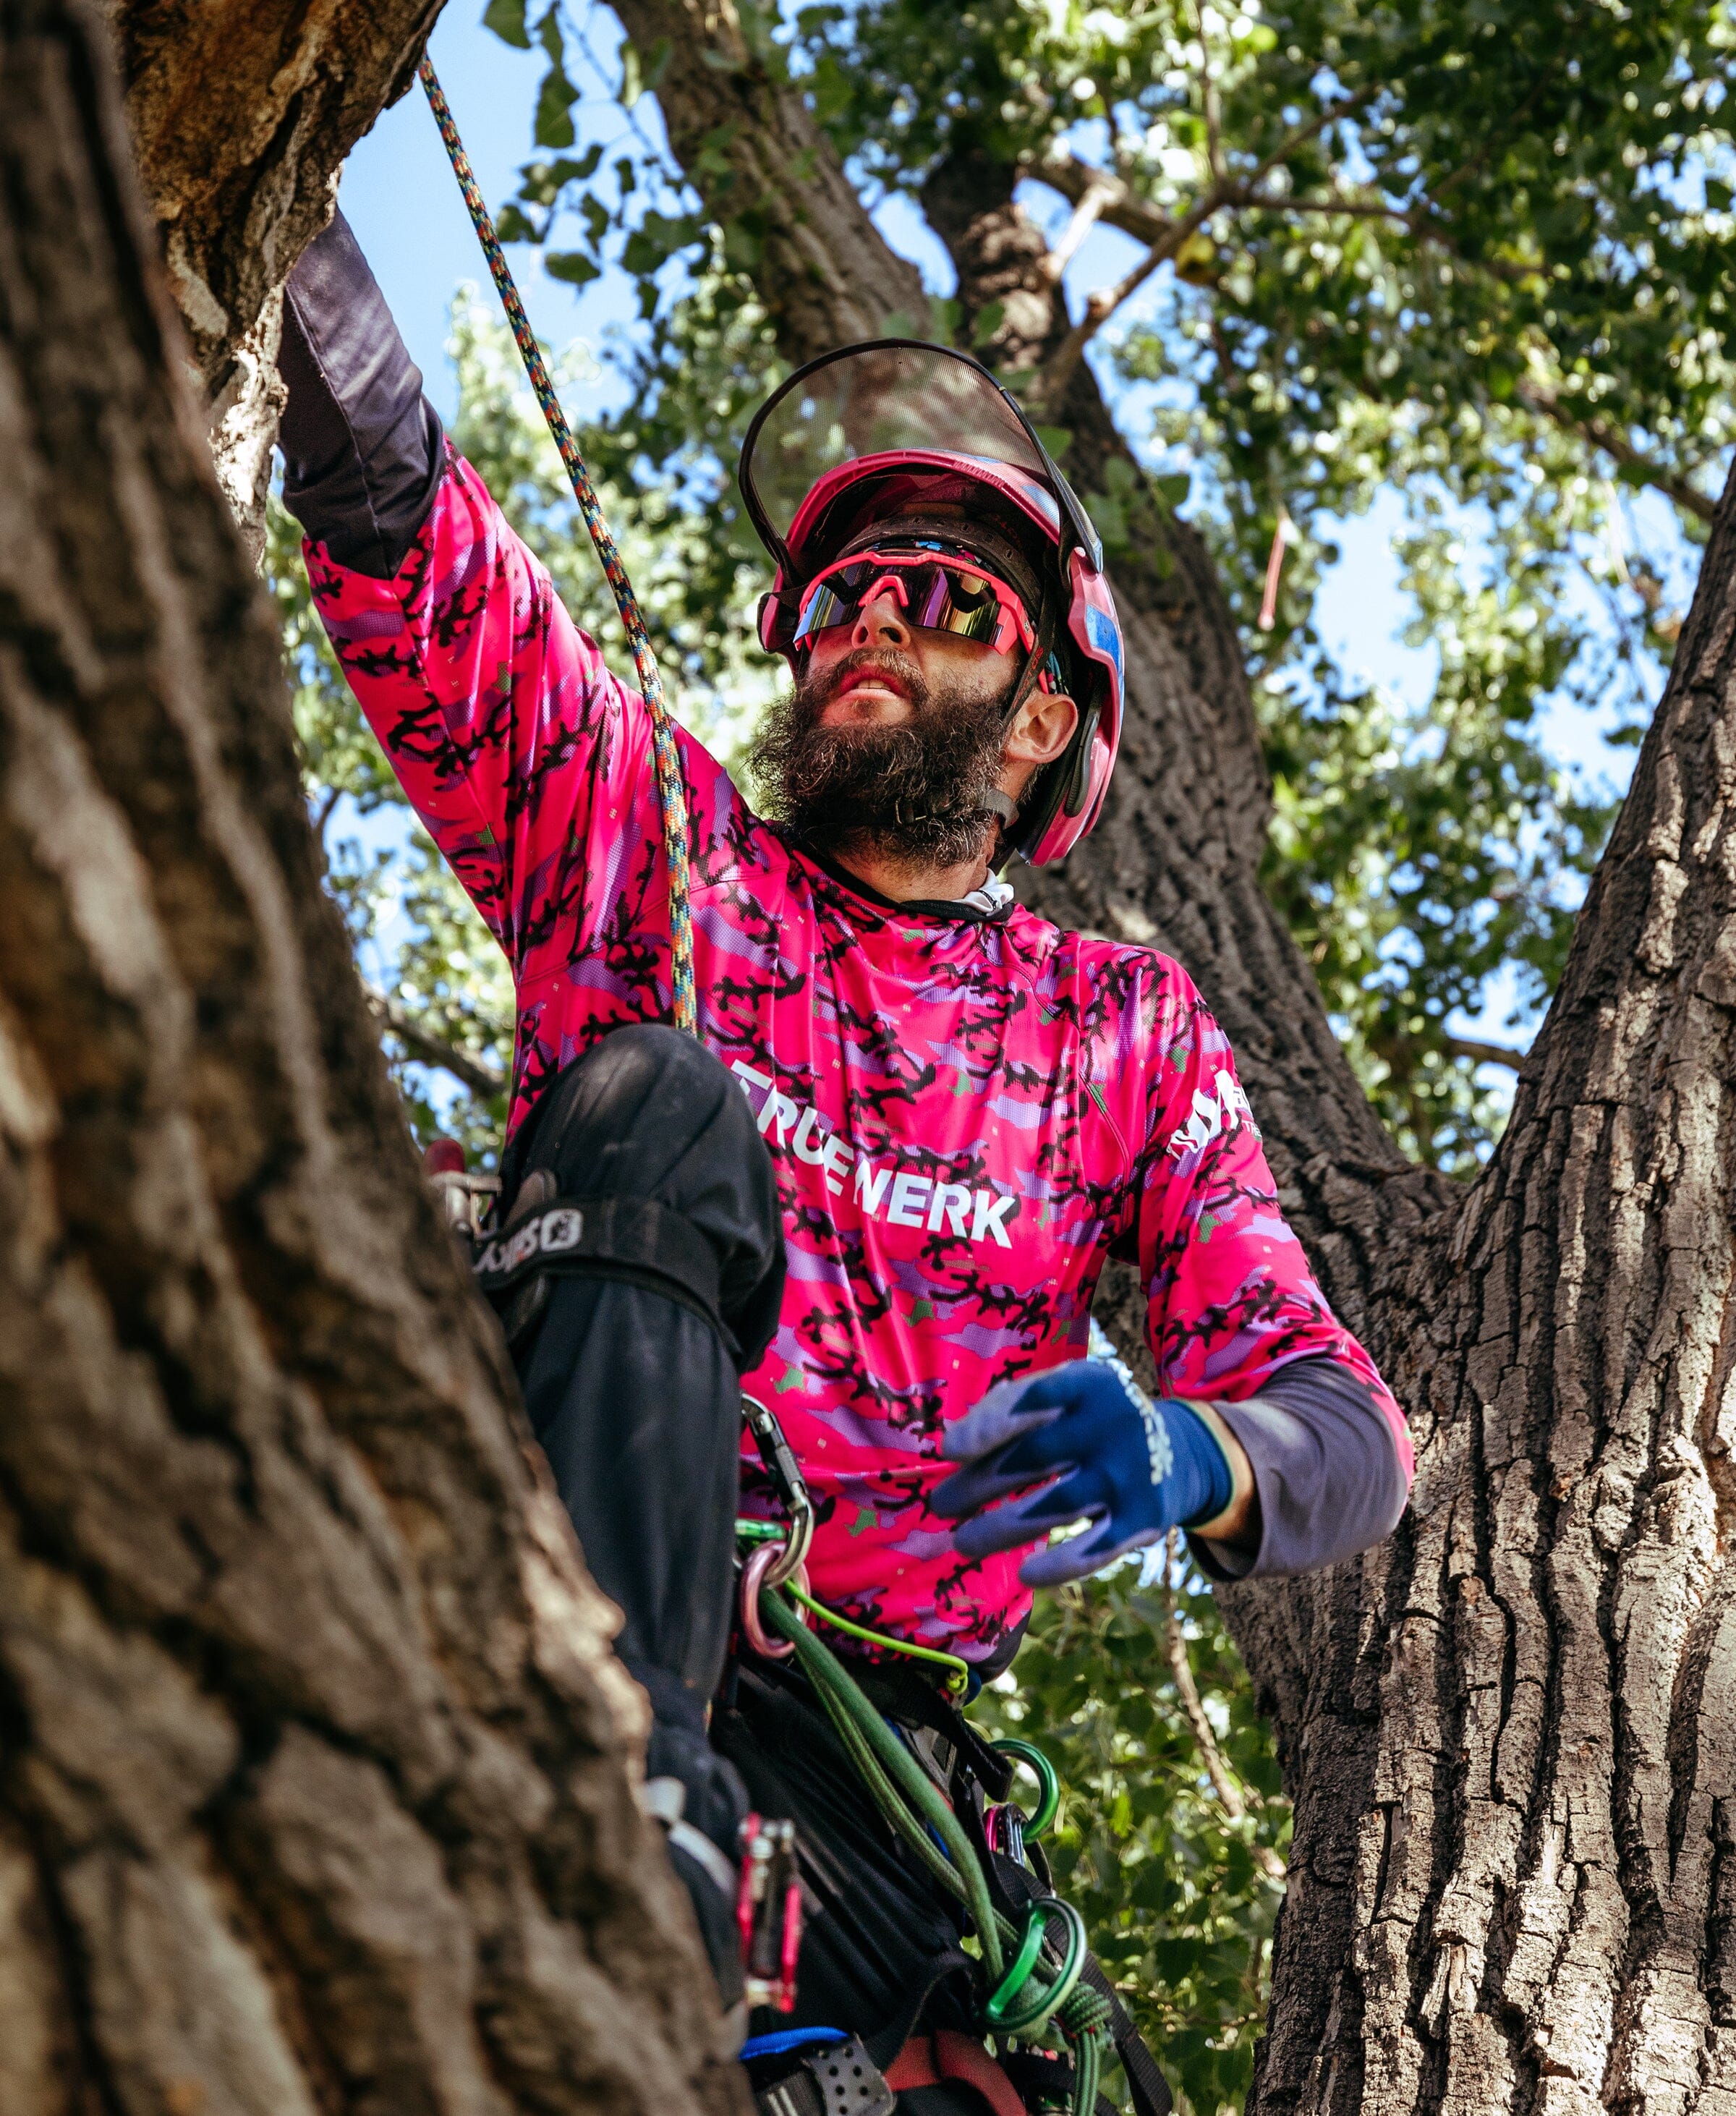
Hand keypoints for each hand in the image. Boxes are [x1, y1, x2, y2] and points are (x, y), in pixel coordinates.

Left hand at [930, 1359, 1237, 1587]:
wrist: (1176, 1451)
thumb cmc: (1092, 1419)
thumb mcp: (1065, 1393)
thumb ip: (1014, 1407)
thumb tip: (953, 1446)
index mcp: (1088, 1384)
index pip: (1033, 1399)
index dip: (990, 1424)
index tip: (949, 1450)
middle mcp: (1113, 1424)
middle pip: (1034, 1457)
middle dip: (979, 1484)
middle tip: (940, 1505)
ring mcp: (1130, 1474)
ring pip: (1055, 1507)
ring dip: (1001, 1528)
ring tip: (962, 1542)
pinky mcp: (1143, 1519)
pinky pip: (1095, 1548)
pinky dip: (1060, 1565)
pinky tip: (1026, 1574)